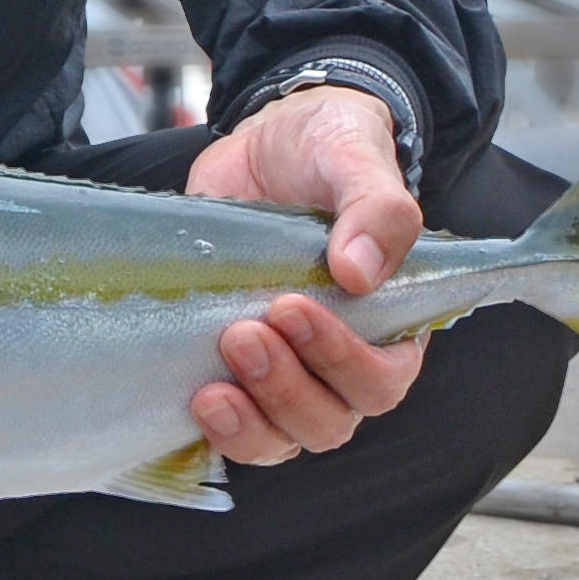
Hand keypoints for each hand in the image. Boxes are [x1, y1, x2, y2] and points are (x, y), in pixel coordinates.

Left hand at [184, 84, 427, 463]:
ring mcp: (283, 370)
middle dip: (285, 389)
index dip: (342, 361)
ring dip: (248, 420)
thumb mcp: (356, 158)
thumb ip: (377, 209)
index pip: (382, 380)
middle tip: (245, 332)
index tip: (293, 308)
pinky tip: (191, 400)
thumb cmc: (327, 152)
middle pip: (328, 421)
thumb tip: (361, 272)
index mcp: (387, 323)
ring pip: (279, 437)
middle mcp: (339, 361)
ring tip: (212, 383)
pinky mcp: (231, 369)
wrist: (266, 142)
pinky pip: (230, 429)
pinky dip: (213, 428)